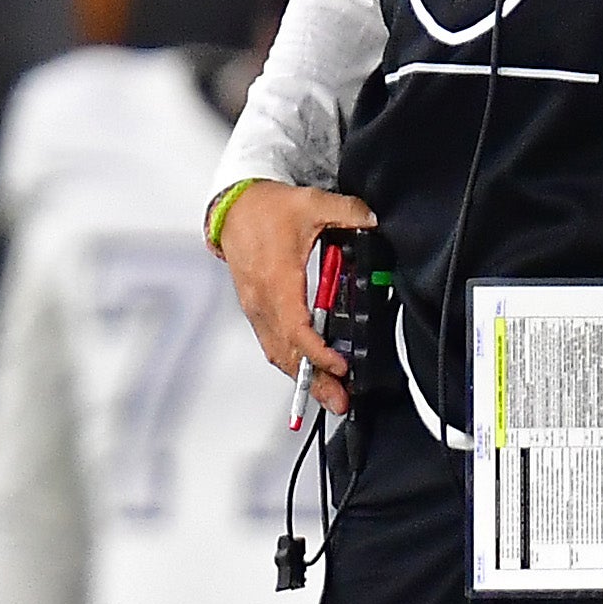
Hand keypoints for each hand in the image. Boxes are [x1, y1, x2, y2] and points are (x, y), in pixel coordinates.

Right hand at [220, 181, 374, 412]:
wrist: (232, 209)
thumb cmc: (264, 210)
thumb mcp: (310, 202)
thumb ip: (345, 210)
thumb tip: (371, 219)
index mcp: (277, 279)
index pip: (296, 327)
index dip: (318, 351)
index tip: (340, 364)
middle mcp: (263, 300)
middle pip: (287, 352)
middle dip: (315, 381)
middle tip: (341, 401)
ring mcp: (257, 309)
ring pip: (278, 353)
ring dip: (304, 379)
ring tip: (331, 398)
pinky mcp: (257, 311)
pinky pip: (273, 344)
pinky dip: (292, 364)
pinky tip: (310, 376)